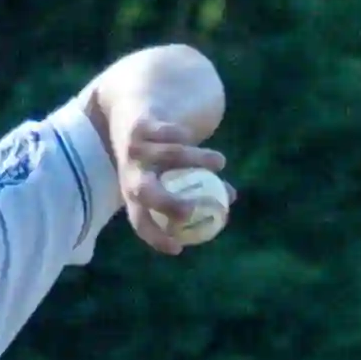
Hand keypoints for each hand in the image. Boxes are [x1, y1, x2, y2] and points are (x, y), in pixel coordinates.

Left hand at [112, 115, 230, 258]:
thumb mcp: (177, 172)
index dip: (155, 238)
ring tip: (220, 163)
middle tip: (194, 210)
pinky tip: (190, 136)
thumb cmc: (160, 151)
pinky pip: (169, 133)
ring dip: (198, 160)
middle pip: (144, 193)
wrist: (135, 110)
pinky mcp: (140, 126)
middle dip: (167, 203)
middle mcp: (130, 174)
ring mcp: (134, 150)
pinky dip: (183, 136)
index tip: (178, 248)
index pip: (140, 222)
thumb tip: (229, 198)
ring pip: (169, 156)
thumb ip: (202, 185)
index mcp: (134, 193)